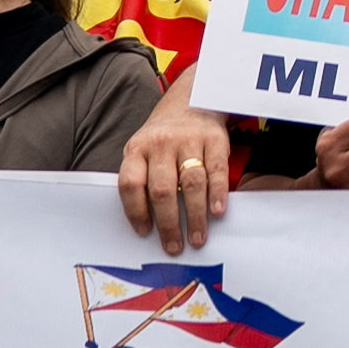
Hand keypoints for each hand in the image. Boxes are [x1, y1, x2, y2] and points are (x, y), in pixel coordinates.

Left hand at [118, 103, 235, 252]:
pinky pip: (217, 170)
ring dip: (194, 215)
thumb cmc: (162, 140)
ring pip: (191, 183)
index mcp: (137, 149)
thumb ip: (141, 181)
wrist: (190, 101)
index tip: (144, 233)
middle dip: (168, 223)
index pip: (131, 184)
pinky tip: (217, 211)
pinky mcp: (215, 139)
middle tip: (174, 246)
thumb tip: (146, 226)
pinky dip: (217, 193)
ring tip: (197, 238)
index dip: (135, 211)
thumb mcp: (141, 152)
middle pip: (162, 189)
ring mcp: (189, 140)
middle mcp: (161, 143)